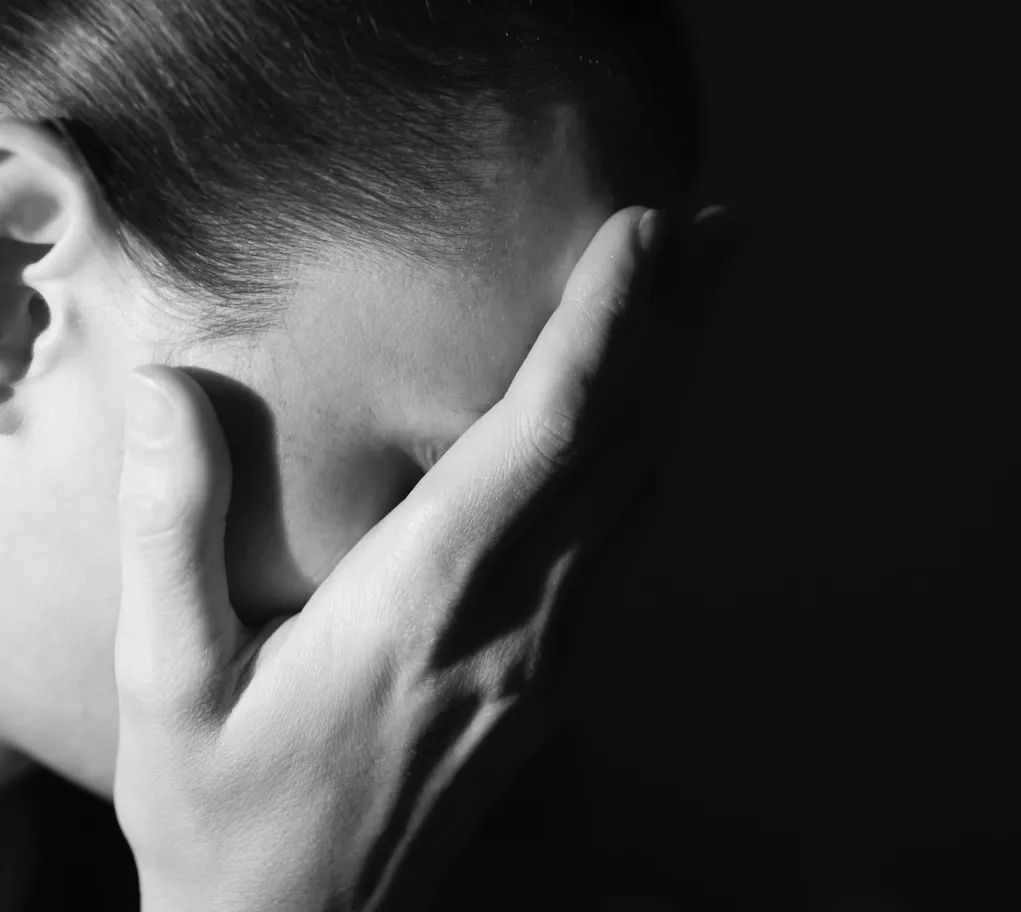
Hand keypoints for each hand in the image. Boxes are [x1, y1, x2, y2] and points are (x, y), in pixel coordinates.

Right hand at [113, 207, 675, 910]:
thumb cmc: (224, 811)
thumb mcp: (165, 682)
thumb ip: (171, 532)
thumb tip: (172, 391)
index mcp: (425, 603)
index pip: (547, 437)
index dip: (606, 328)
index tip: (646, 233)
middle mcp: (516, 620)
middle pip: (625, 448)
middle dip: (679, 328)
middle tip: (728, 230)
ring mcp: (551, 653)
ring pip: (643, 493)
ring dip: (682, 385)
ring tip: (710, 297)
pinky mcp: (556, 676)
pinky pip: (630, 548)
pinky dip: (658, 461)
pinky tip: (664, 421)